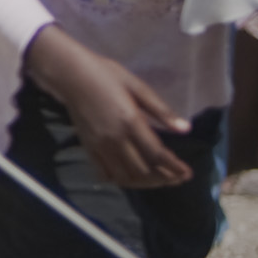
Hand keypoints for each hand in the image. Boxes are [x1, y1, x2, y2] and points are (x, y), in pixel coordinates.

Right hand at [26, 26, 194, 188]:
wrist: (69, 73)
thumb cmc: (105, 74)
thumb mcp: (137, 86)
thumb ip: (161, 110)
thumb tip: (186, 129)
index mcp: (130, 122)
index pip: (157, 155)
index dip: (175, 167)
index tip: (188, 172)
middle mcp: (115, 138)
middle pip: (143, 171)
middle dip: (165, 178)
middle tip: (178, 177)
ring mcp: (99, 145)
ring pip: (125, 177)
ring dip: (145, 183)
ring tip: (159, 179)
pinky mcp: (87, 147)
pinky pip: (104, 173)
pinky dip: (120, 180)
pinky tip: (131, 176)